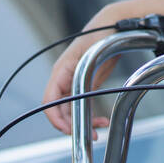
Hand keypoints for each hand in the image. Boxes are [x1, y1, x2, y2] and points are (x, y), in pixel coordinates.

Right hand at [43, 9, 117, 135]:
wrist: (115, 27)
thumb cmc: (102, 36)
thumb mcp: (92, 55)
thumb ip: (82, 74)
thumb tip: (76, 96)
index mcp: (61, 70)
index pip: (49, 100)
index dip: (55, 118)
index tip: (69, 130)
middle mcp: (64, 78)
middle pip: (60, 109)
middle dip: (72, 125)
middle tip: (91, 134)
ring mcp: (74, 82)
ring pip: (71, 110)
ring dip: (82, 122)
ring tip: (100, 128)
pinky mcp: (84, 85)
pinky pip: (81, 105)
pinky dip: (89, 115)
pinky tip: (102, 120)